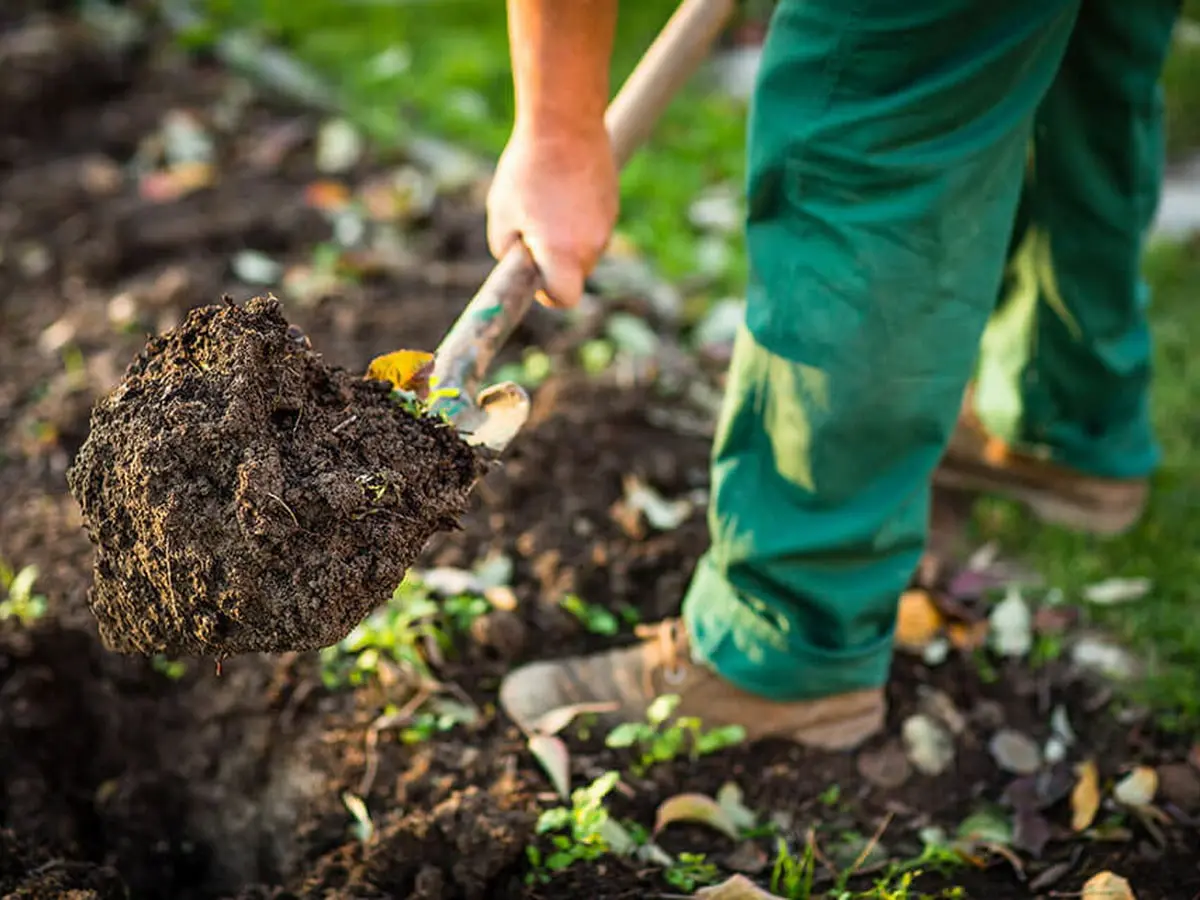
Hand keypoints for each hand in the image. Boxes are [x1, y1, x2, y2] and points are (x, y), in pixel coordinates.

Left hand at [486, 124, 617, 308]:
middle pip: (574, 276)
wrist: (565, 124)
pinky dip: (578, 220)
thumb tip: (520, 266)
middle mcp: (591, 246)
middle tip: (532, 231)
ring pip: (584, 252)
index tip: (535, 276)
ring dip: (566, 240)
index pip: (565, 299)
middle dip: (554, 264)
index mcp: (562, 253)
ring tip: (547, 203)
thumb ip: (508, 252)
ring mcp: (606, 226)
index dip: (548, 295)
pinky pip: (592, 229)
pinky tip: (563, 191)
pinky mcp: (612, 207)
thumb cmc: (527, 170)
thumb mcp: (501, 214)